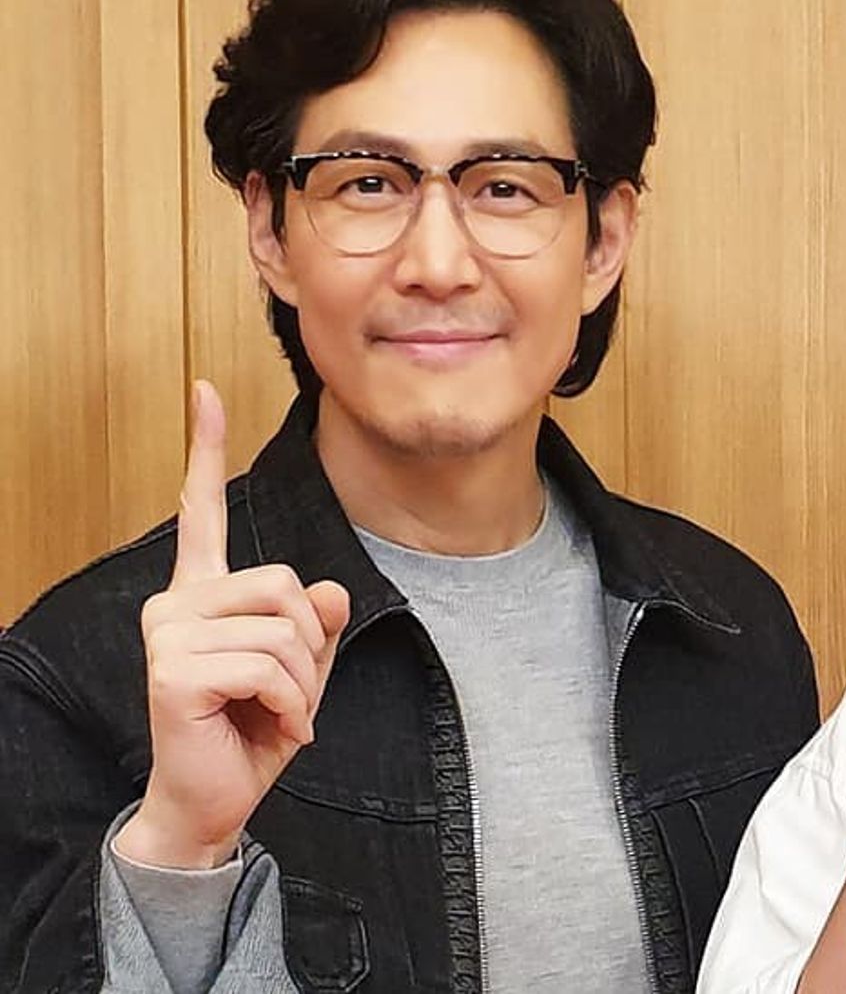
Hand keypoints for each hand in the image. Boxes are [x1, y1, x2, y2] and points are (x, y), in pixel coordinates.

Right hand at [113, 381, 349, 868]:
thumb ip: (317, 624)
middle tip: (290, 692)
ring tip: (277, 714)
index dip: (205, 449)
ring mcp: (169, 634)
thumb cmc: (252, 731)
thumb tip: (330, 593)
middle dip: (310, 644)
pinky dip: (291, 705)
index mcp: (203, 593)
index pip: (201, 511)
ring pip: (284, 628)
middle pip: (284, 581)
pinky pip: (271, 666)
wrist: (213, 800)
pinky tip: (271, 729)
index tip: (206, 390)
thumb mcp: (304, 670)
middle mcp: (176, 603)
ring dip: (302, 684)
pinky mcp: (173, 670)